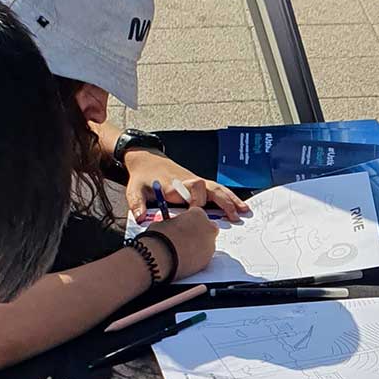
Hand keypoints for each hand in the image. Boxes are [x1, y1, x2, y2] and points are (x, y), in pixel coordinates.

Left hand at [124, 151, 247, 222]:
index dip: (195, 202)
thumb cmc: (142, 177)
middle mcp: (188, 182)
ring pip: (217, 189)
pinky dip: (229, 197)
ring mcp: (196, 182)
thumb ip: (137, 204)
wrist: (146, 160)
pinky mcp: (199, 184)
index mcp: (173, 185)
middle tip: (233, 216)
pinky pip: (217, 190)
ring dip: (231, 200)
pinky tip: (240, 206)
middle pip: (209, 189)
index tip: (199, 213)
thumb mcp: (134, 189)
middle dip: (222, 202)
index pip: (190, 192)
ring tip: (244, 211)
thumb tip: (140, 218)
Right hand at [150, 208, 219, 281]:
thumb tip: (171, 226)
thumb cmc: (160, 237)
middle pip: (208, 228)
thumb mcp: (164, 222)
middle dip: (200, 232)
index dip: (189, 220)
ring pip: (207, 244)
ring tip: (182, 251)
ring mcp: (210, 246)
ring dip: (198, 246)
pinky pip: (203, 258)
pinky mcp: (207, 261)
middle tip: (186, 237)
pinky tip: (184, 259)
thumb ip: (173, 223)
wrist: (160, 257)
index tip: (182, 225)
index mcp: (198, 214)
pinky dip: (196, 258)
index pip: (197, 214)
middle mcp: (208, 229)